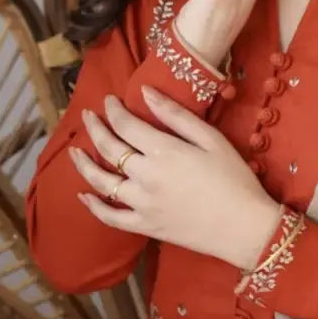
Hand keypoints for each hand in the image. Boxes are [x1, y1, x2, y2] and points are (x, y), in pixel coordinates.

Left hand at [69, 89, 281, 270]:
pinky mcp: (145, 226)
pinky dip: (94, 206)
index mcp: (163, 151)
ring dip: (84, 164)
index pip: (125, 125)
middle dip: (94, 128)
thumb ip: (176, 115)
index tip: (108, 100)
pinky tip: (84, 196)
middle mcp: (145, 176)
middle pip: (109, 148)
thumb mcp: (211, 139)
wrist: (244, 226)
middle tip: (87, 116)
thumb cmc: (234, 178)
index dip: (113, 110)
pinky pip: (111, 217)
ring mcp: (141, 203)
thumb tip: (145, 92)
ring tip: (74, 151)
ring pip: (102, 182)